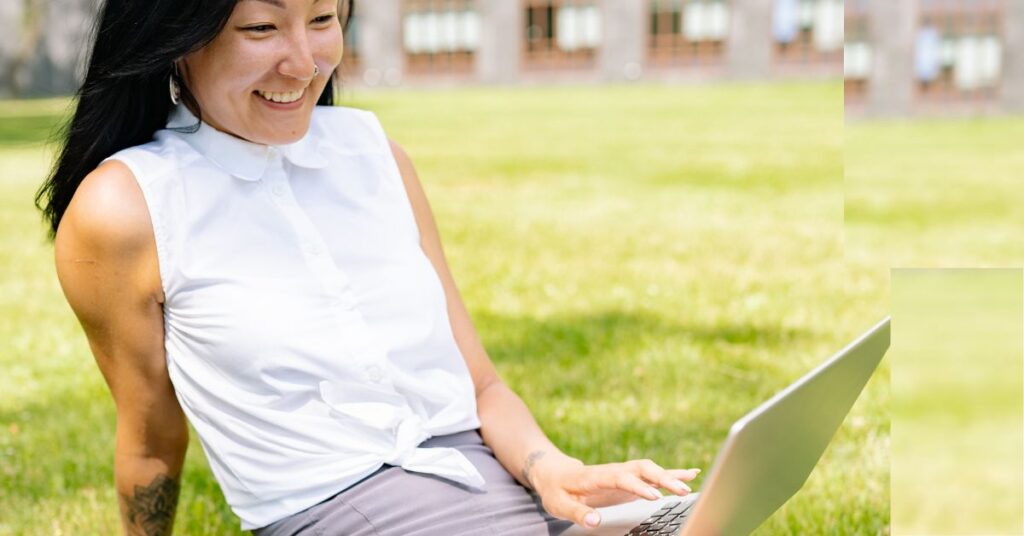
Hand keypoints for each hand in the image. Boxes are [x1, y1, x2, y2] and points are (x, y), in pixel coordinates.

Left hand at [529, 454, 700, 528]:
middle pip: (641, 469)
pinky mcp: (630, 479)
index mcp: (597, 476)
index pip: (621, 478)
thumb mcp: (558, 504)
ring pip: (650, 470)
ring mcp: (623, 473)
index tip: (654, 496)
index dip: (638, 486)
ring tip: (689, 485)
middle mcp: (614, 471)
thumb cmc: (556, 489)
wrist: (555, 472)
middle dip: (662, 478)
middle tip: (681, 491)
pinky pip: (653, 474)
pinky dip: (673, 473)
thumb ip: (577, 513)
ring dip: (670, 476)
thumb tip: (594, 521)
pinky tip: (691, 474)